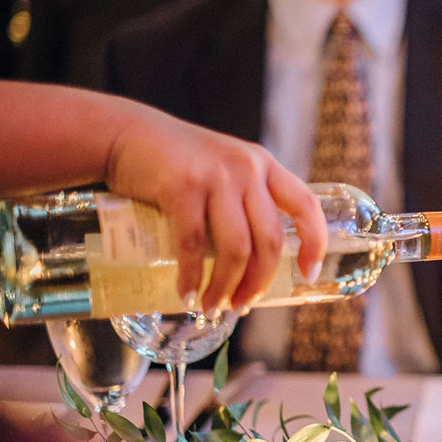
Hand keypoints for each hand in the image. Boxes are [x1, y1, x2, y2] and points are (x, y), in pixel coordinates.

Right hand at [106, 110, 325, 314]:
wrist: (127, 135)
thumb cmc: (178, 164)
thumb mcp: (225, 171)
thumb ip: (245, 201)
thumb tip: (255, 264)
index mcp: (264, 166)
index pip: (306, 206)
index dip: (314, 242)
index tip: (309, 274)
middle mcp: (247, 168)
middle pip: (268, 240)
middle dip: (258, 282)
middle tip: (241, 305)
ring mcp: (216, 176)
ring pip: (235, 248)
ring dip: (225, 286)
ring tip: (212, 306)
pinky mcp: (182, 186)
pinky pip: (193, 244)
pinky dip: (191, 276)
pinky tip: (187, 294)